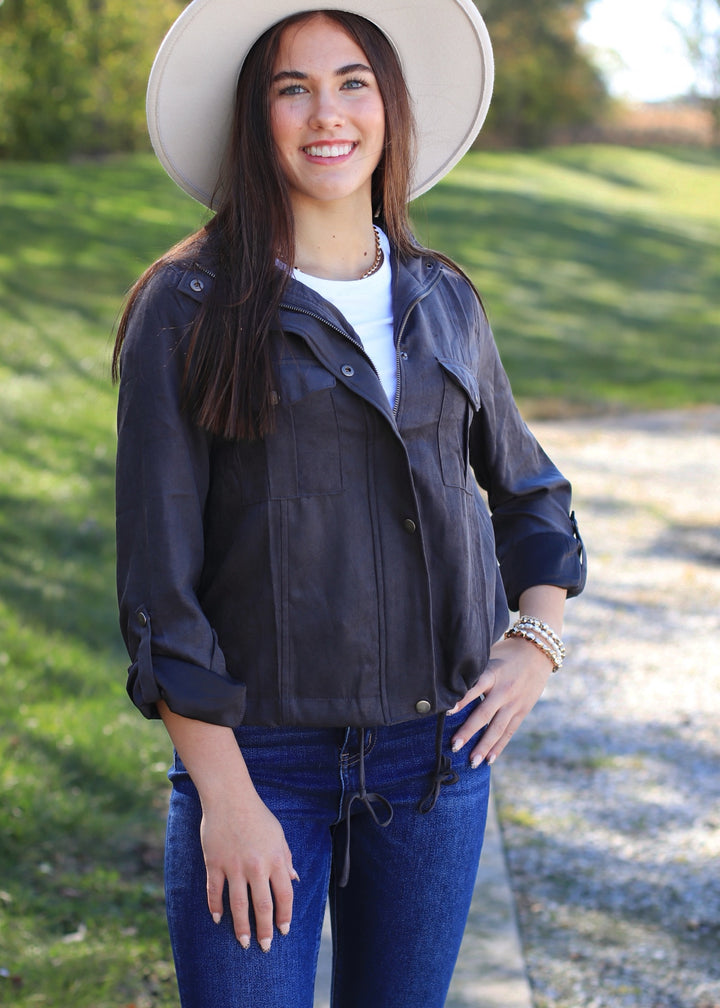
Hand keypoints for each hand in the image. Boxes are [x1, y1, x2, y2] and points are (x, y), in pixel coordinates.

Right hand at [201, 789, 298, 951]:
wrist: (229, 797)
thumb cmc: (257, 815)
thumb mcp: (279, 835)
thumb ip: (286, 859)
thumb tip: (294, 880)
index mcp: (275, 859)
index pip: (284, 895)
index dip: (284, 916)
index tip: (283, 930)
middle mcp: (256, 866)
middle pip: (262, 906)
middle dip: (264, 930)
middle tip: (264, 947)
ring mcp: (234, 866)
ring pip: (238, 905)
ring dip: (241, 927)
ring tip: (244, 942)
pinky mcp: (214, 863)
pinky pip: (215, 892)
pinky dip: (216, 907)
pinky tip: (218, 919)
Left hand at [448, 633, 552, 766]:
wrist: (538, 651)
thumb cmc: (505, 652)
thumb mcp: (488, 654)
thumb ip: (473, 669)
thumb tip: (446, 681)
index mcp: (492, 673)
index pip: (474, 687)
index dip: (461, 700)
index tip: (446, 712)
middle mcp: (504, 690)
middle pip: (484, 713)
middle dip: (469, 731)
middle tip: (454, 746)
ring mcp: (514, 702)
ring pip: (497, 728)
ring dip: (484, 746)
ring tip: (472, 761)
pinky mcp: (522, 711)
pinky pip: (509, 731)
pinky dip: (499, 746)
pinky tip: (489, 760)